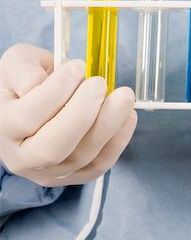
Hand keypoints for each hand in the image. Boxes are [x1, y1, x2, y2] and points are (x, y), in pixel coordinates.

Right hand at [0, 44, 137, 186]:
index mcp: (2, 126)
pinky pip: (100, 164)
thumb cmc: (27, 82)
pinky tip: (128, 116)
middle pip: (53, 148)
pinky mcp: (75, 175)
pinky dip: (119, 140)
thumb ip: (23, 70)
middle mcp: (22, 157)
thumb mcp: (18, 64)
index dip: (57, 91)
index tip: (78, 67)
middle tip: (100, 84)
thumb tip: (37, 85)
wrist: (34, 105)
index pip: (27, 117)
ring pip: (81, 157)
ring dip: (108, 125)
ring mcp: (50, 172)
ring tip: (123, 97)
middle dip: (83, 113)